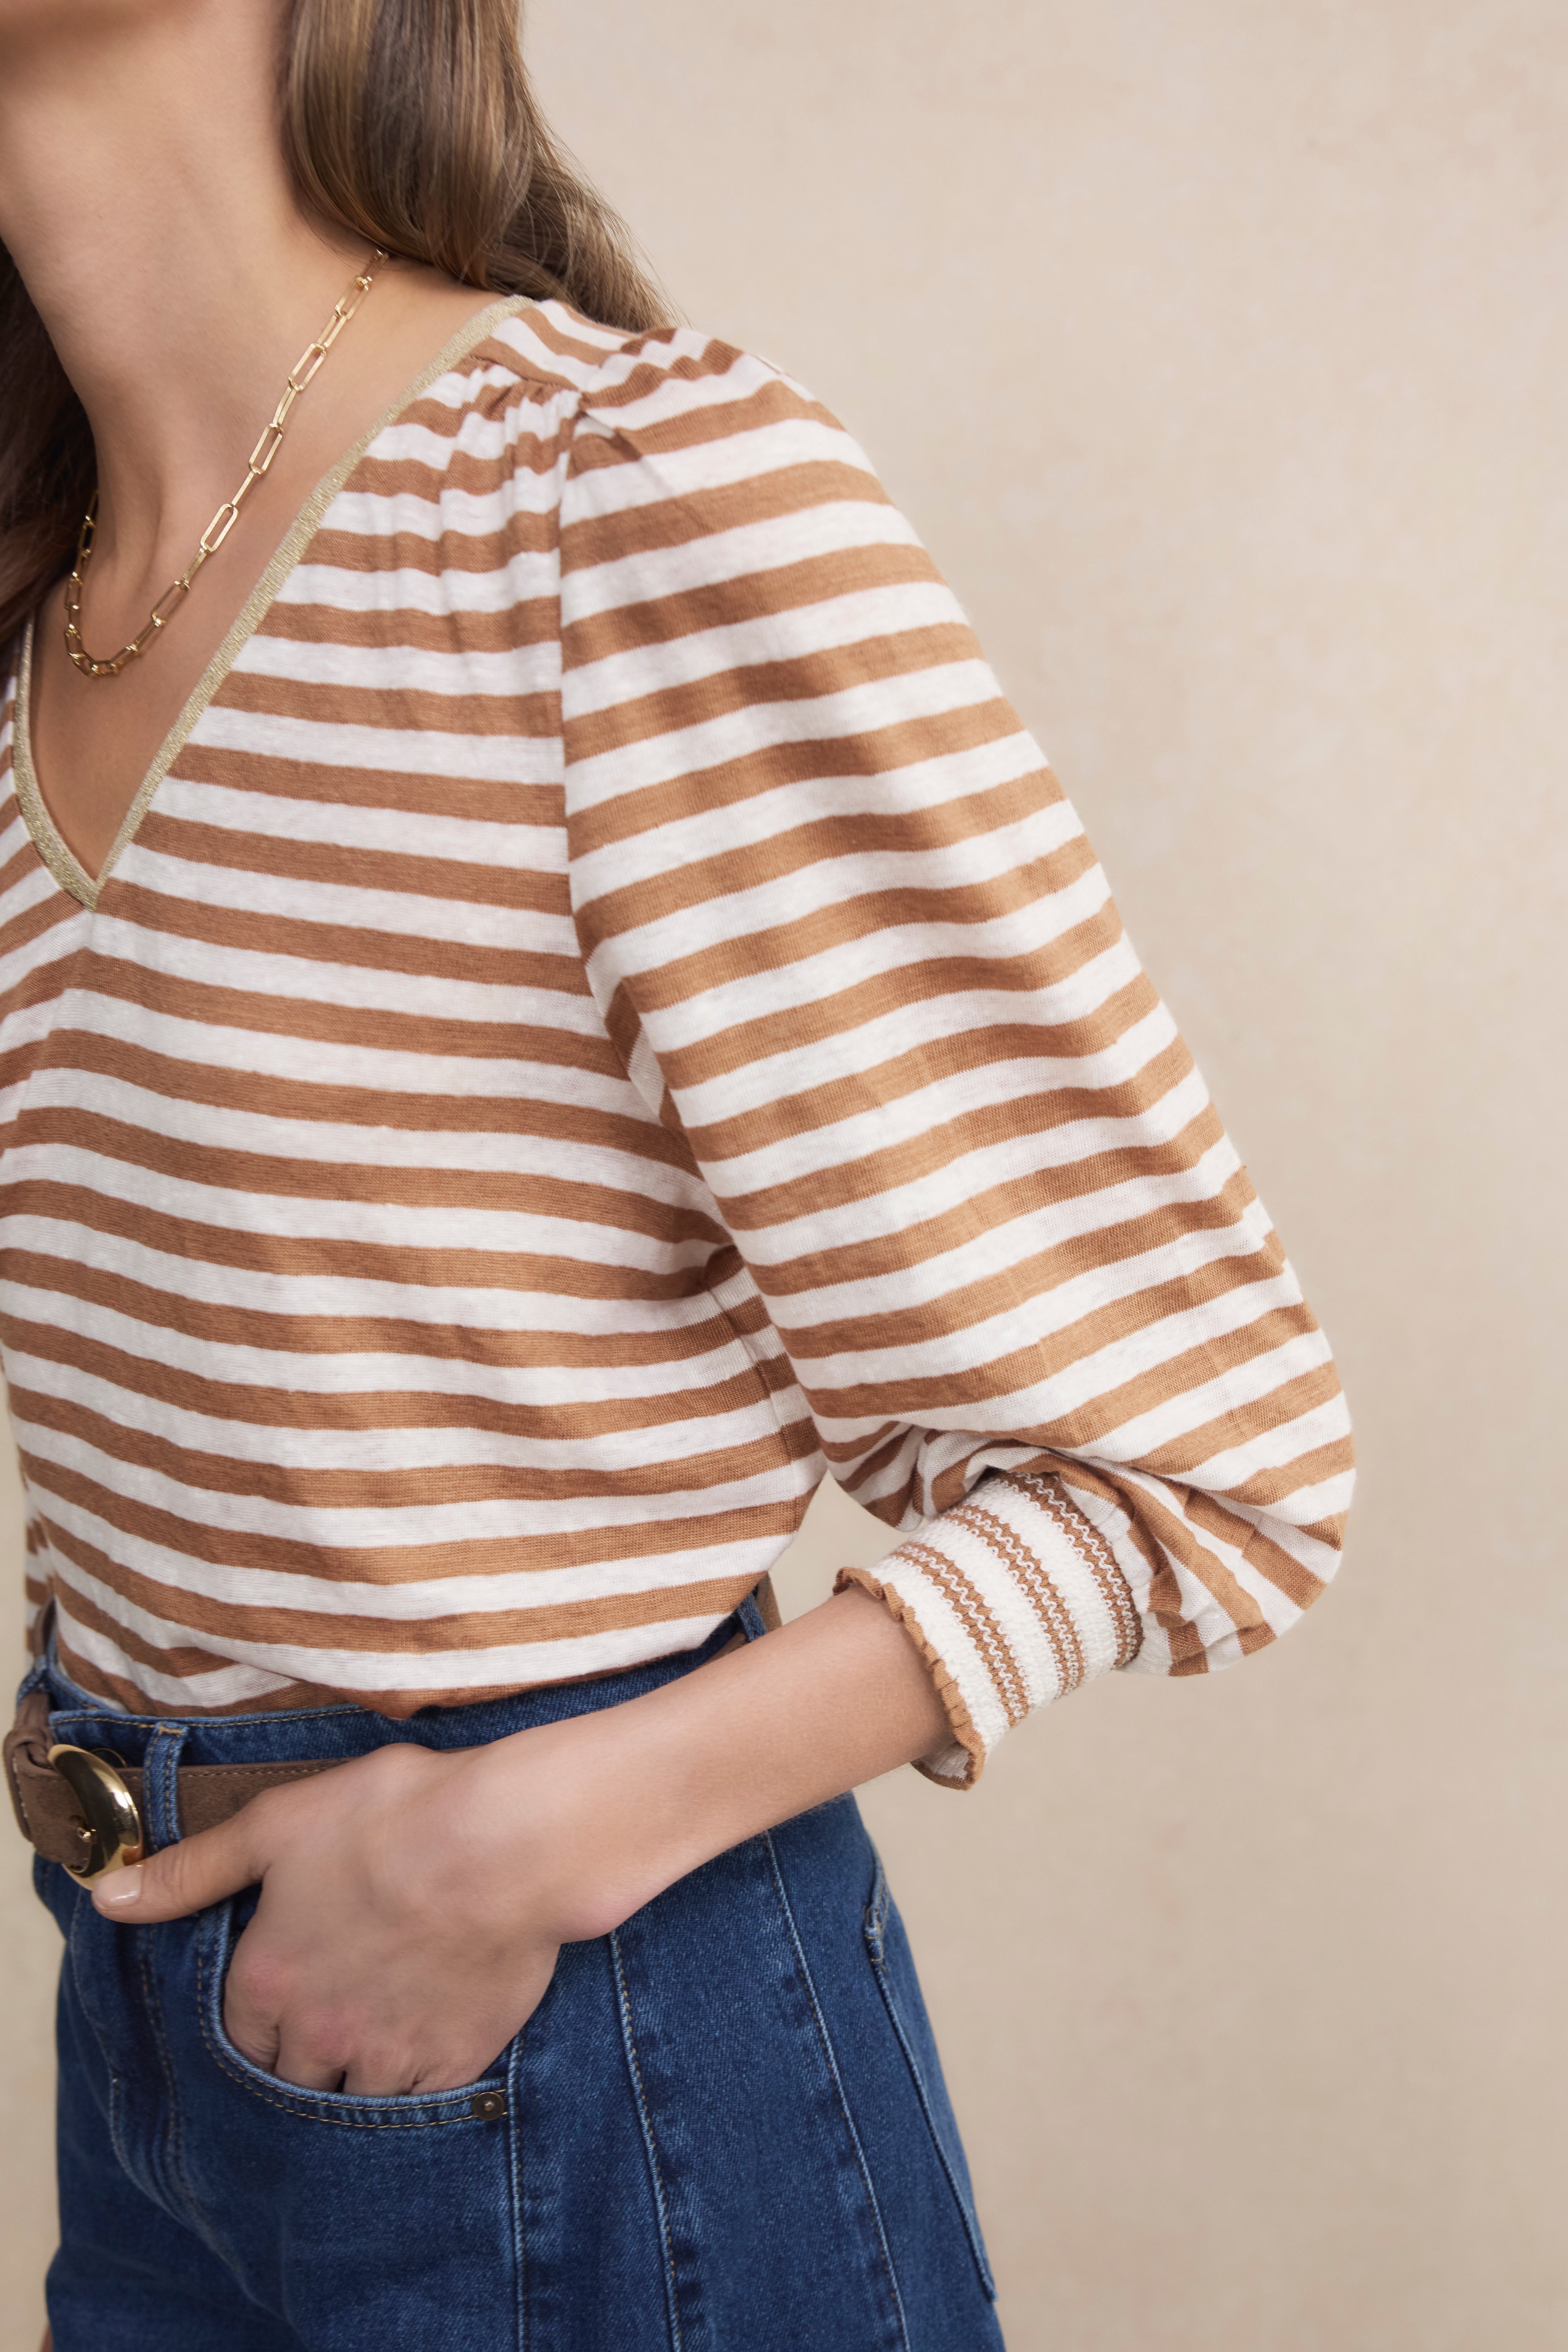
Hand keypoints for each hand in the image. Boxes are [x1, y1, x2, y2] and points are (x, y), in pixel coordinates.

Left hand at [91, 1722, 619, 2095]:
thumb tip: (107, 1897)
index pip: (241, 2038)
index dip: (260, 2019)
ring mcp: (390, 2055)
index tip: (284, 2000)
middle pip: (294, 2080)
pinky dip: (417, 2088)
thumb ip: (192, 1869)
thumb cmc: (391, 1817)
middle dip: (304, 2058)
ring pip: (354, 2101)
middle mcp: (320, 2032)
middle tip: (332, 2022)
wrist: (505, 1840)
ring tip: (377, 2041)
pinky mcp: (455, 2060)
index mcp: (269, 1982)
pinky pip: (421, 2105)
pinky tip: (427, 2050)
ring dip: (357, 2078)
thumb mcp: (278, 1823)